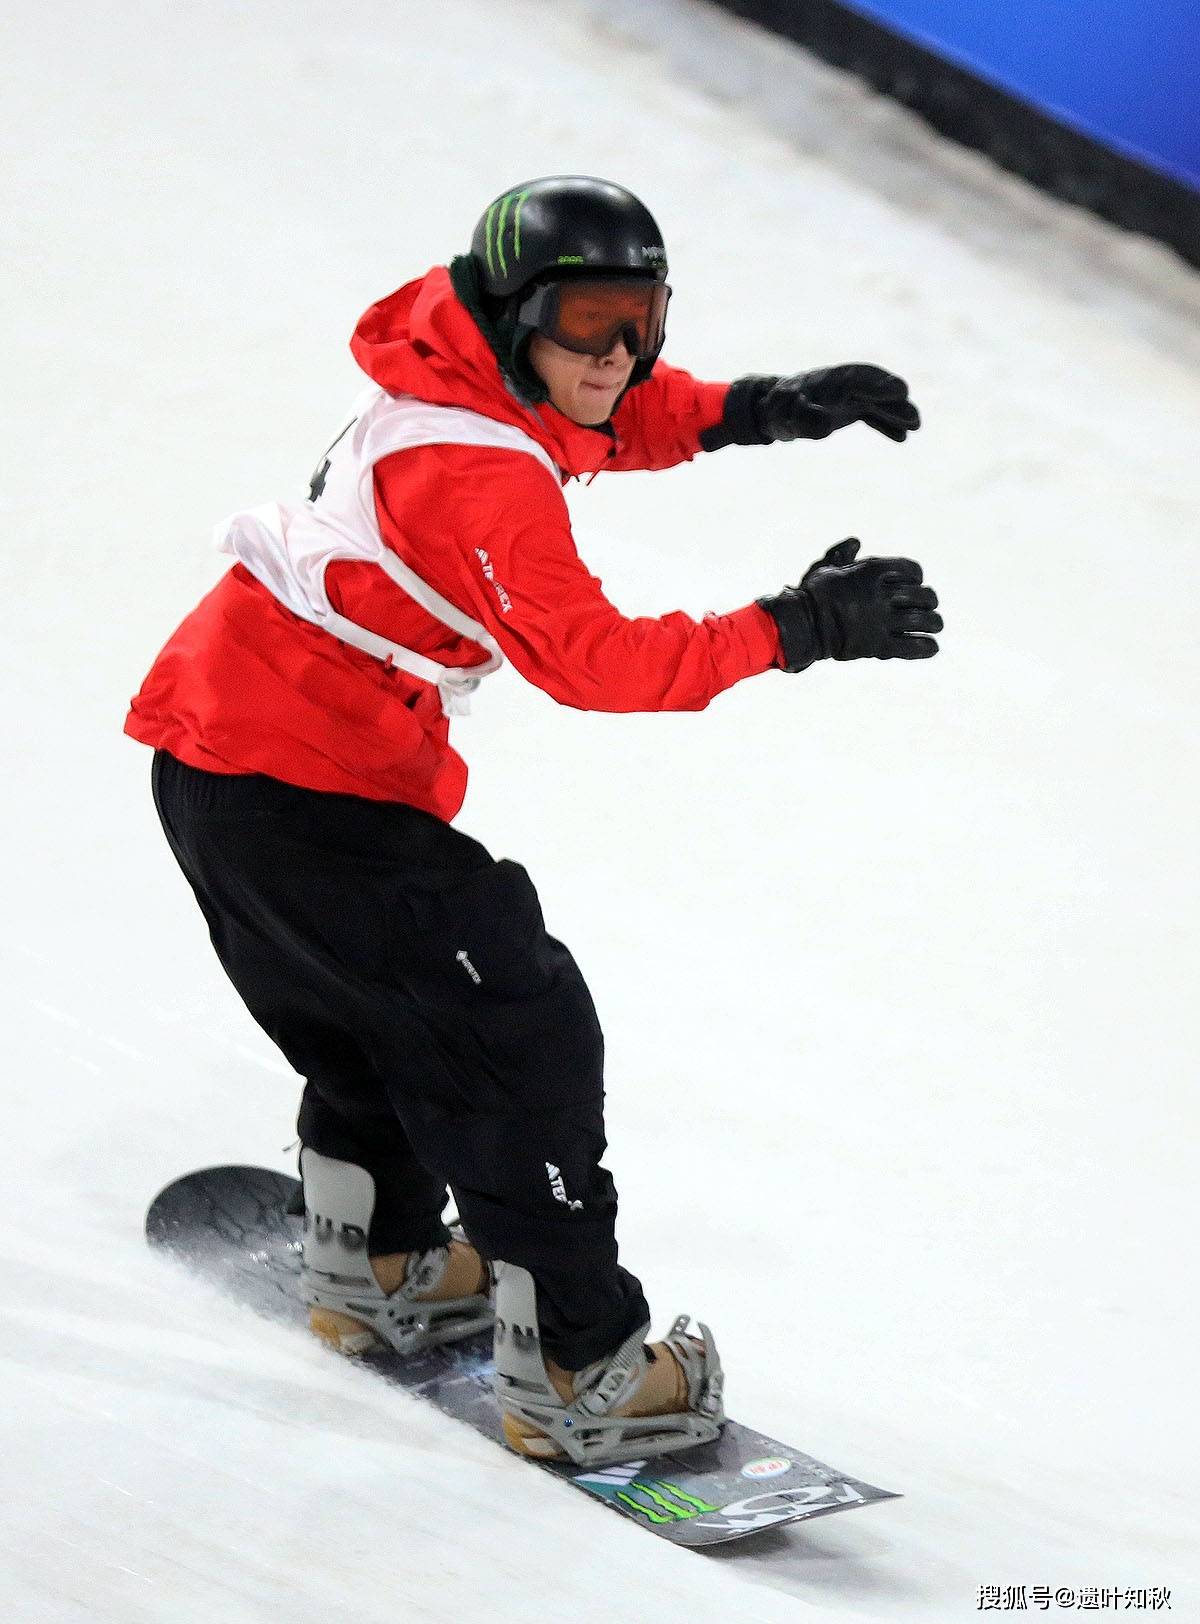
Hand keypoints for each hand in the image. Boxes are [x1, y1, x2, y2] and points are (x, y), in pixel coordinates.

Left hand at [698, 367, 920, 450]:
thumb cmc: (778, 411)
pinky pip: (872, 415)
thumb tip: (825, 422)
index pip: (857, 379)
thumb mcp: (784, 416)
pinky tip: (903, 438)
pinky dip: (886, 425)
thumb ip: (803, 418)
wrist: (772, 411)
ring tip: (916, 426)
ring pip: (877, 402)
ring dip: (895, 413)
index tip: (900, 392)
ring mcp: (848, 395)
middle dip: (893, 400)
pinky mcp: (851, 408)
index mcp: (827, 381)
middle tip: (913, 416)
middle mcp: (841, 384)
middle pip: (872, 388)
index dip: (880, 386)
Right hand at [757, 539, 941, 671]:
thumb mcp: (826, 567)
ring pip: (923, 621)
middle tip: (928, 606)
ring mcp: (882, 621)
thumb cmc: (812, 594)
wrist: (802, 625)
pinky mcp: (878, 646)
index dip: (917, 576)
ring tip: (935, 625)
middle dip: (930, 600)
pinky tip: (932, 647)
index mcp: (873, 571)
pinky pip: (912, 647)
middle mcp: (881, 594)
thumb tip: (855, 542)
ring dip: (934, 623)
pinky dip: (926, 648)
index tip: (914, 583)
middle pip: (923, 595)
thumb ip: (842, 554)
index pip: (912, 570)